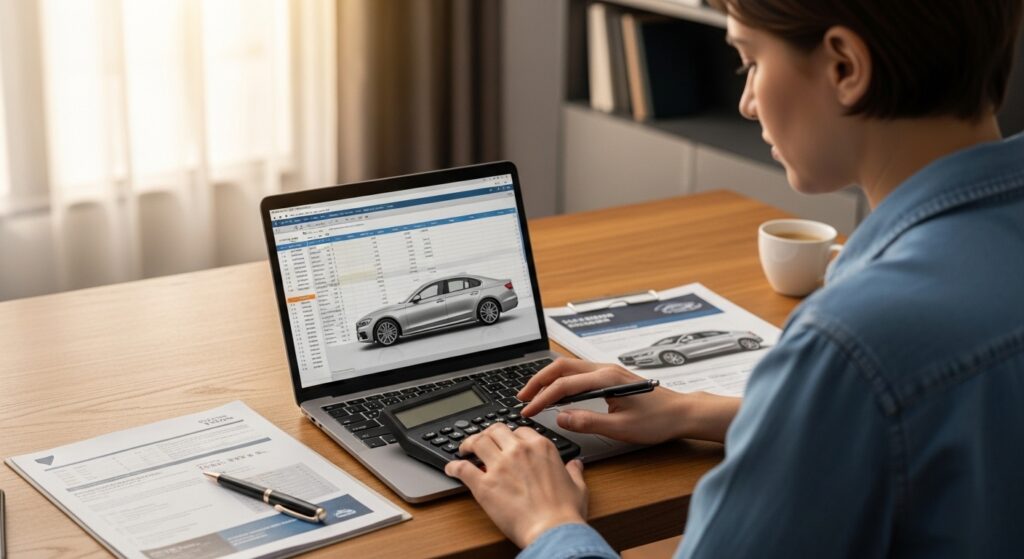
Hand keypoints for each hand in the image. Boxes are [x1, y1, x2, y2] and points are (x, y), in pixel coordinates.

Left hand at [444, 423, 588, 547]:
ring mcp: (500, 466)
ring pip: (477, 442)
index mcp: (541, 448)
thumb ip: (574, 472)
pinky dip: (454, 466)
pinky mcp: (484, 485)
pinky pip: (463, 469)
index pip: (520, 431)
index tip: (506, 443)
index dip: (511, 436)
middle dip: (488, 433)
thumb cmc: (565, 512)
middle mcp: (519, 451)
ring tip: (464, 449)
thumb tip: (575, 465)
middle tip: (482, 441)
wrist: (553, 531)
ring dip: (469, 443)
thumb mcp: (578, 487)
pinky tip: (451, 468)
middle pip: (496, 430)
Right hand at [516, 357, 690, 444]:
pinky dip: (561, 380)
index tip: (528, 411)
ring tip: (533, 394)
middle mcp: (604, 369)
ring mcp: (607, 371)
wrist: (681, 413)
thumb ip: (588, 422)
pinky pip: (578, 373)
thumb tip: (560, 418)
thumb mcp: (621, 428)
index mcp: (606, 378)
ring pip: (569, 368)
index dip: (542, 398)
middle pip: (561, 367)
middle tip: (521, 397)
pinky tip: (556, 393)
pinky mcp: (610, 377)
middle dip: (538, 381)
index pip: (564, 385)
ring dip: (548, 379)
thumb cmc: (658, 420)